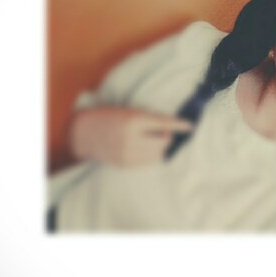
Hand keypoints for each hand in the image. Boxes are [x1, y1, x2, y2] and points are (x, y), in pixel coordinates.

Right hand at [69, 106, 193, 166]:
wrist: (84, 132)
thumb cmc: (109, 117)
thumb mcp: (128, 111)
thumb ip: (148, 119)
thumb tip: (172, 128)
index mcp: (132, 120)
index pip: (162, 123)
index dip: (178, 124)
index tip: (190, 125)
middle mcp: (131, 138)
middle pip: (163, 142)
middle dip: (166, 136)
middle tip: (163, 132)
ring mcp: (128, 154)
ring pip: (157, 154)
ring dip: (160, 147)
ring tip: (151, 140)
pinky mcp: (125, 165)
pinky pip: (148, 162)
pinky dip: (151, 155)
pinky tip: (143, 148)